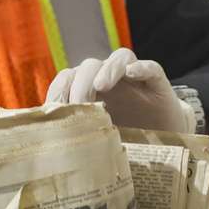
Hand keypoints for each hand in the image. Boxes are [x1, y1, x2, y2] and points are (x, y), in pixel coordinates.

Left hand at [44, 47, 193, 132]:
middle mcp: (107, 79)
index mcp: (87, 90)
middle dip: (80, 84)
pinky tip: (133, 74)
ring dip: (107, 70)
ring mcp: (132, 78)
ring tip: (101, 85)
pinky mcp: (156, 81)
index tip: (52, 111)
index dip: (58, 91)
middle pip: (88, 67)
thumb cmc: (123, 139)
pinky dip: (140, 67)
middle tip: (78, 104)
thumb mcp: (96, 140)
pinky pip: (149, 67)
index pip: (67, 80)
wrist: (162, 141)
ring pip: (117, 60)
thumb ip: (75, 137)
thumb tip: (46, 148)